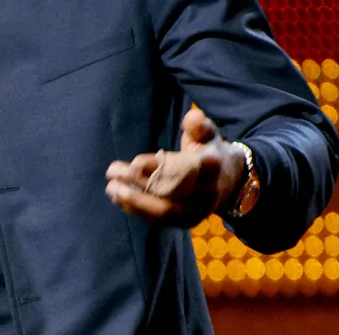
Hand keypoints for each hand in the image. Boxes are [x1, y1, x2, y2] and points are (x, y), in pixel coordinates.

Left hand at [104, 108, 245, 227]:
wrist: (228, 180)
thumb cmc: (208, 150)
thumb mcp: (207, 134)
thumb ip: (199, 125)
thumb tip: (193, 116)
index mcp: (212, 167)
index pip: (184, 168)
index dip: (159, 167)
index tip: (134, 162)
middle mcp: (207, 193)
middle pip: (171, 191)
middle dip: (139, 183)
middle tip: (111, 172)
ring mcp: (198, 211)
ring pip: (164, 210)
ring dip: (134, 200)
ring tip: (111, 188)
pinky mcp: (188, 222)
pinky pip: (160, 219)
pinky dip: (137, 210)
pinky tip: (118, 198)